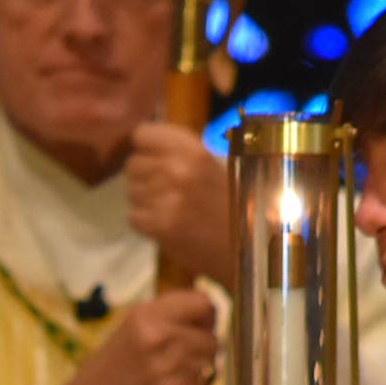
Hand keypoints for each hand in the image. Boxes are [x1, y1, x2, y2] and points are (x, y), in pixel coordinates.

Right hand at [55, 287, 220, 384]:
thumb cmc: (105, 374)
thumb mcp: (129, 331)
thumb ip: (164, 320)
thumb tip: (206, 316)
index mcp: (146, 315)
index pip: (202, 303)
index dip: (207, 318)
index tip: (201, 329)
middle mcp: (159, 336)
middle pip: (211, 339)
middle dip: (202, 354)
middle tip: (179, 366)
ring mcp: (169, 366)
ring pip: (212, 367)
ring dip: (197, 379)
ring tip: (169, 384)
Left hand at [125, 122, 236, 284]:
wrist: (253, 248)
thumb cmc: (239, 205)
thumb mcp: (218, 165)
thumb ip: (183, 154)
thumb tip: (148, 146)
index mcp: (194, 149)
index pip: (142, 136)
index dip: (145, 148)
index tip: (154, 159)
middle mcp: (177, 170)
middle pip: (133, 165)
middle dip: (144, 178)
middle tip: (166, 191)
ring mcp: (167, 199)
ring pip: (132, 193)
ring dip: (146, 202)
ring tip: (172, 210)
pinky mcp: (160, 227)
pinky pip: (134, 218)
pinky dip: (147, 224)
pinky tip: (169, 226)